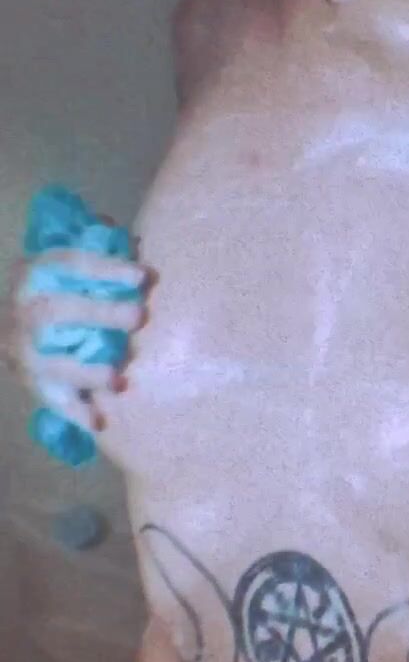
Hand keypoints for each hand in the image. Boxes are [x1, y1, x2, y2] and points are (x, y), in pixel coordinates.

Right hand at [0, 237, 149, 433]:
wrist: (4, 326)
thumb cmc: (54, 288)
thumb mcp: (64, 263)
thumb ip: (96, 248)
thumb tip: (131, 238)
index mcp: (33, 273)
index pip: (68, 264)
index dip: (105, 269)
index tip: (142, 275)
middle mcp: (22, 310)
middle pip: (54, 312)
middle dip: (97, 314)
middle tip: (137, 317)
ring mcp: (22, 351)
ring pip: (48, 362)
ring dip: (84, 372)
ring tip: (117, 380)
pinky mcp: (31, 382)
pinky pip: (51, 399)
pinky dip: (74, 412)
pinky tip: (98, 422)